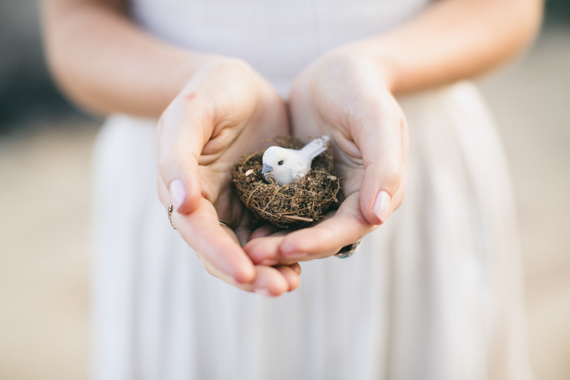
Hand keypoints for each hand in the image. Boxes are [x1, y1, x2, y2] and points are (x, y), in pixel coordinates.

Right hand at [157, 59, 299, 294]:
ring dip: (270, 270)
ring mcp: (237, 207)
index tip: (246, 273)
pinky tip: (305, 258)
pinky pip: (273, 233)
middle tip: (280, 287)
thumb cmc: (210, 90)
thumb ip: (177, 154)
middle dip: (249, 275)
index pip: (198, 231)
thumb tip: (179, 204)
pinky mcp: (263, 203)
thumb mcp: (191, 112)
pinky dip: (286, 249)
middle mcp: (209, 206)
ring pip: (249, 250)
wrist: (240, 85)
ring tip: (292, 282)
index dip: (219, 254)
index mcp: (184, 189)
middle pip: (223, 252)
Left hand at [245, 52, 408, 263]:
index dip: (319, 242)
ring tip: (243, 252)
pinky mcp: (301, 188)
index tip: (287, 248)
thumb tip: (379, 215)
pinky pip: (283, 212)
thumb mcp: (375, 117)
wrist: (333, 73)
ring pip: (300, 231)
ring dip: (274, 244)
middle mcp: (352, 201)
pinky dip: (266, 223)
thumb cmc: (359, 88)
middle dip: (289, 250)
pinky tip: (242, 231)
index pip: (350, 228)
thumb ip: (383, 164)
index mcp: (377, 190)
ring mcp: (325, 196)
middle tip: (253, 258)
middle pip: (322, 238)